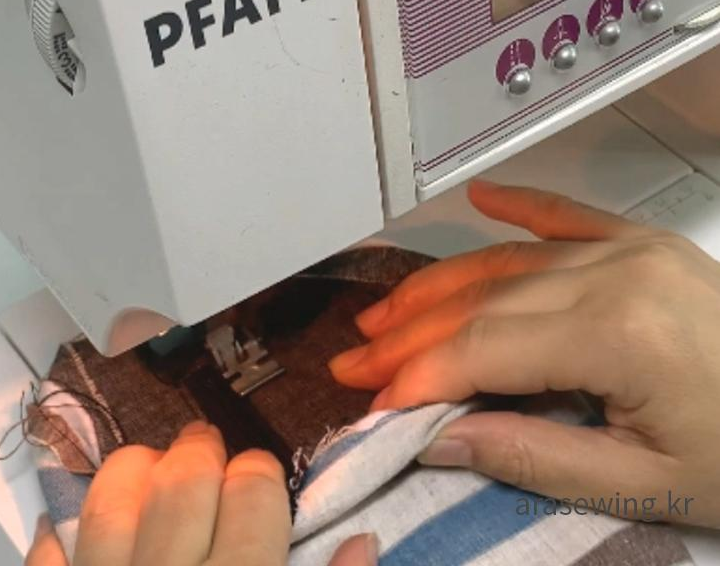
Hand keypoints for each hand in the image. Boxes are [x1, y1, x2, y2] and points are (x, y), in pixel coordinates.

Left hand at [26, 421, 378, 564]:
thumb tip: (362, 543)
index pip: (252, 498)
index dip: (257, 474)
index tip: (256, 473)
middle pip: (182, 487)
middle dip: (197, 454)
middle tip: (204, 450)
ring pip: (110, 508)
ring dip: (129, 476)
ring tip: (147, 467)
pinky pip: (50, 564)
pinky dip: (53, 543)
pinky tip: (61, 530)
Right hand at [330, 181, 719, 527]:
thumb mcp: (640, 483)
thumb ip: (531, 456)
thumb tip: (433, 438)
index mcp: (618, 334)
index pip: (482, 350)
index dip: (416, 377)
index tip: (370, 404)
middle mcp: (619, 273)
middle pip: (483, 302)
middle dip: (408, 336)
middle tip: (350, 361)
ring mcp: (634, 250)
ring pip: (509, 262)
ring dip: (438, 288)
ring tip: (381, 313)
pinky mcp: (648, 244)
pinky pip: (570, 216)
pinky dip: (521, 208)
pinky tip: (481, 197)